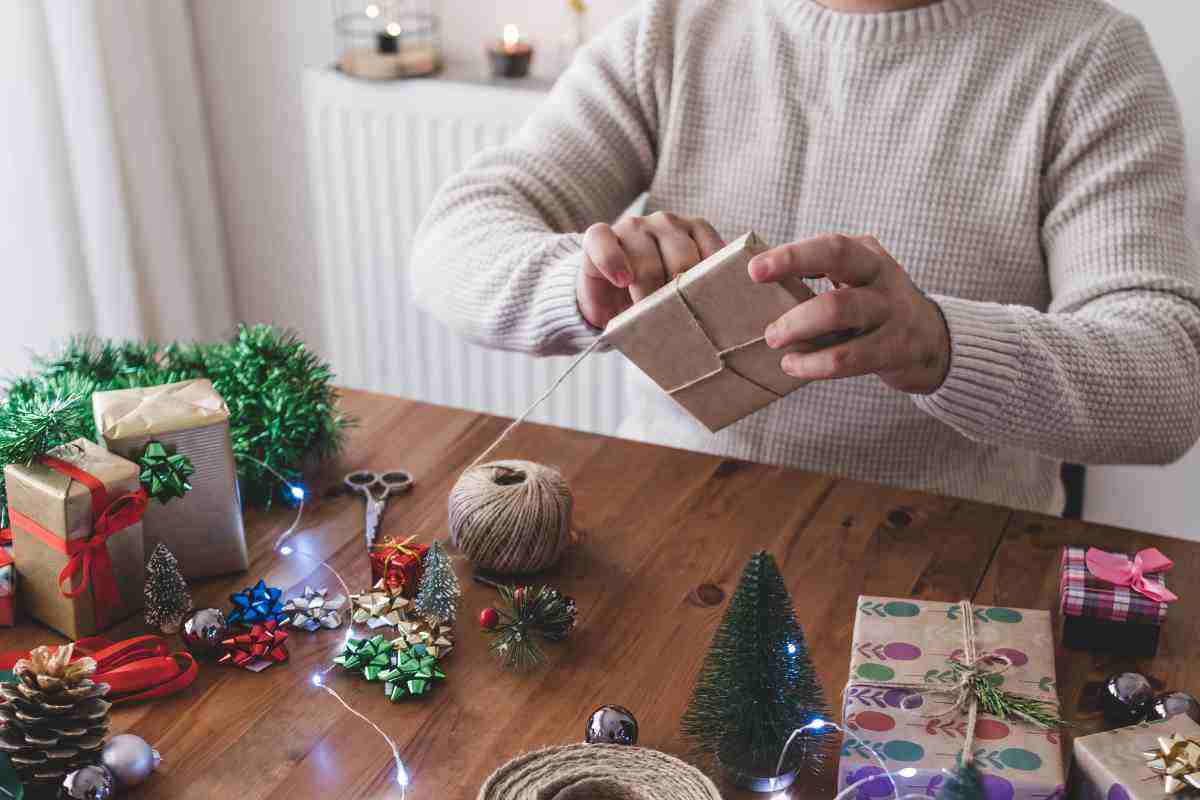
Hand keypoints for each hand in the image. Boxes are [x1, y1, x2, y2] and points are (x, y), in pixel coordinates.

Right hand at [576, 211, 724, 328]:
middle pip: (682, 258)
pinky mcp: (599, 235)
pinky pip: (605, 245)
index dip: (714, 281)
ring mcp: (633, 227)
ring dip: (649, 293)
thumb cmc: (652, 295)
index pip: (712, 249)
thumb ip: (704, 290)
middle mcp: (665, 223)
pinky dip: (614, 263)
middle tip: (679, 321)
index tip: (715, 306)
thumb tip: (732, 310)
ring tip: (648, 314)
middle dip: (680, 294)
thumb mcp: (682, 291)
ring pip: (647, 259)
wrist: (607, 296)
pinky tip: (623, 281)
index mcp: (693, 232)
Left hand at [748, 234, 950, 394]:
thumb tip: (756, 279)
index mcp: (867, 257)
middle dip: (795, 311)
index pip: (831, 248)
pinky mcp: (895, 349)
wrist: (933, 339)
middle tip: (768, 331)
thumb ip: (818, 276)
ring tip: (778, 348)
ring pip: (842, 318)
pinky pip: (850, 358)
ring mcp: (892, 314)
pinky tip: (794, 367)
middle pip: (838, 287)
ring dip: (802, 336)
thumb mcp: (855, 279)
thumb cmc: (874, 305)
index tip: (754, 270)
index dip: (791, 257)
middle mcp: (883, 280)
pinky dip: (816, 365)